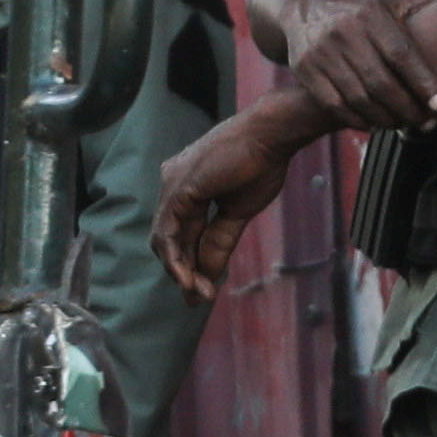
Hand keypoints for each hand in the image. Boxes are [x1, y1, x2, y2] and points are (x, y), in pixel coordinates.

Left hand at [156, 105, 306, 299]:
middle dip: (185, 272)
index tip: (203, 294)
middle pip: (172, 239)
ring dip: (180, 270)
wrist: (270, 138)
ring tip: (197, 293)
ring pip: (166, 239)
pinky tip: (186, 278)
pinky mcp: (177, 189)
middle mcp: (174, 186)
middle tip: (200, 299)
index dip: (192, 265)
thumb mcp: (237, 213)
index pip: (184, 235)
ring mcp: (172, 186)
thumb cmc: (261, 166)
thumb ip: (219, 242)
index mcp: (188, 189)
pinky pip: (169, 231)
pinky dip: (176, 257)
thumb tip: (208, 275)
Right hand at [283, 0, 436, 136]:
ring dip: (386, 118)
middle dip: (407, 108)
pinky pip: (336, 105)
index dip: (423, 81)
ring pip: (358, 98)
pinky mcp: (306, 71)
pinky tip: (377, 123)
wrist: (308, 6)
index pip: (401, 53)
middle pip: (380, 82)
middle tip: (427, 122)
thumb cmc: (365, 8)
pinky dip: (359, 120)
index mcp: (371, 13)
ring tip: (405, 124)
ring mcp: (321, 52)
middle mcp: (344, 31)